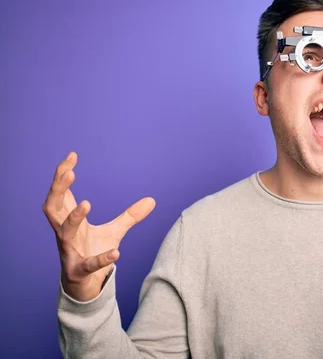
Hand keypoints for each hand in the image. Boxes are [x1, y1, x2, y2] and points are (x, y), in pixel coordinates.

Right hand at [43, 152, 155, 301]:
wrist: (84, 284)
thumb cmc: (92, 251)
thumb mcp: (115, 231)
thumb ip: (131, 216)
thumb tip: (152, 199)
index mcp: (69, 220)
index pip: (61, 193)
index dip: (63, 174)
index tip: (72, 155)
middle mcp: (65, 233)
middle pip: (52, 207)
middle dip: (58, 189)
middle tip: (69, 172)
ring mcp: (69, 251)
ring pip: (63, 232)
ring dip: (73, 217)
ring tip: (87, 202)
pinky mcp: (78, 271)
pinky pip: (87, 265)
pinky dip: (101, 259)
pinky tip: (116, 253)